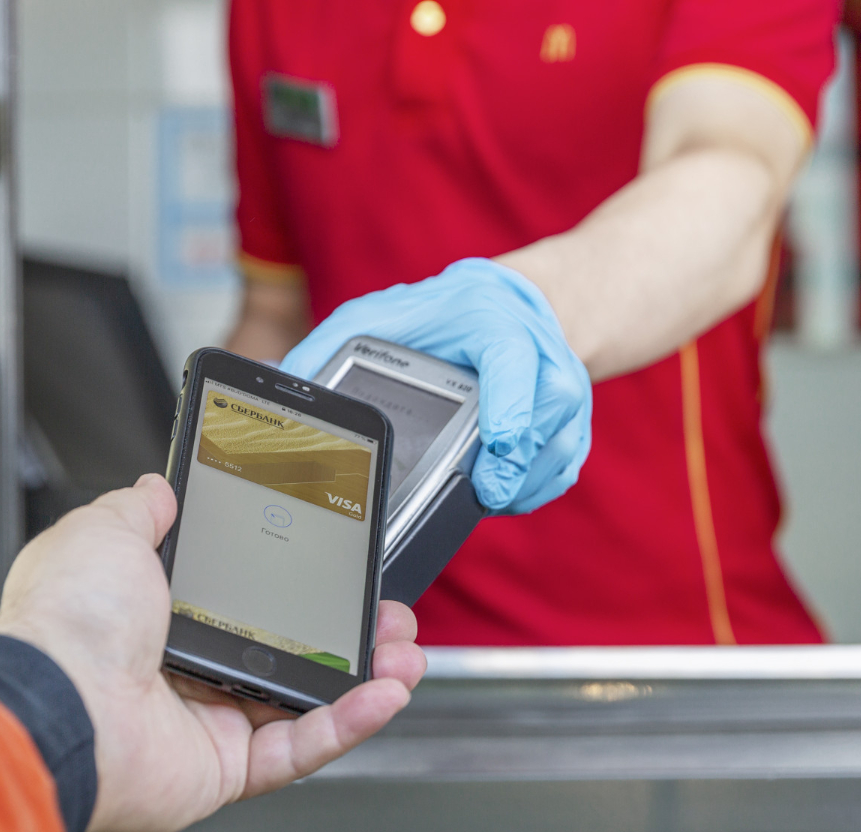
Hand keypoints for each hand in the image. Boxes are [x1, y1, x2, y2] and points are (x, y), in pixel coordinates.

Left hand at [0, 474, 425, 831]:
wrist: (54, 702)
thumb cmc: (67, 622)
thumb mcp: (105, 532)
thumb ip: (141, 510)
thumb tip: (156, 487)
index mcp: (155, 616)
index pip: (243, 600)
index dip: (298, 587)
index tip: (339, 571)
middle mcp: (181, 673)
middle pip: (287, 654)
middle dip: (349, 635)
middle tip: (386, 617)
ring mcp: (204, 724)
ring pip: (303, 703)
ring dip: (363, 679)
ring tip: (404, 653)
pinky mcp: (222, 770)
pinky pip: (298, 748)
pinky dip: (347, 724)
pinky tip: (384, 695)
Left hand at [279, 258, 592, 513]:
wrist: (510, 303)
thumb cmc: (442, 315)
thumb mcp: (379, 315)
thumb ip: (331, 344)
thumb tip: (287, 385)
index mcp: (489, 317)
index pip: (513, 357)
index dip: (512, 402)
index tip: (500, 440)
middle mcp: (538, 348)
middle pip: (549, 408)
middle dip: (518, 461)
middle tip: (484, 494)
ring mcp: (563, 384)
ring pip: (561, 442)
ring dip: (526, 481)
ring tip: (486, 499)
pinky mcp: (573, 418)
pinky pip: (565, 464)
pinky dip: (536, 488)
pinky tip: (505, 495)